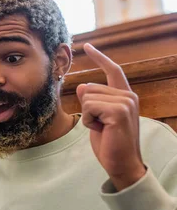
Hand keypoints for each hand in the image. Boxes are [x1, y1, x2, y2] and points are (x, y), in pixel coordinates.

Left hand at [76, 43, 144, 191]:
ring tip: (102, 128)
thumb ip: (91, 101)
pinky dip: (89, 121)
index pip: (113, 71)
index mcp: (125, 96)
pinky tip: (101, 130)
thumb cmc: (109, 142)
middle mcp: (128, 96)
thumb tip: (82, 85)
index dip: (99, 58)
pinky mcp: (119, 111)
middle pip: (90, 88)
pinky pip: (89, 107)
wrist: (121, 164)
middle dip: (87, 108)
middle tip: (101, 125)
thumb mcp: (97, 118)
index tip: (87, 46)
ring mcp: (125, 103)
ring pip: (87, 97)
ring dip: (88, 116)